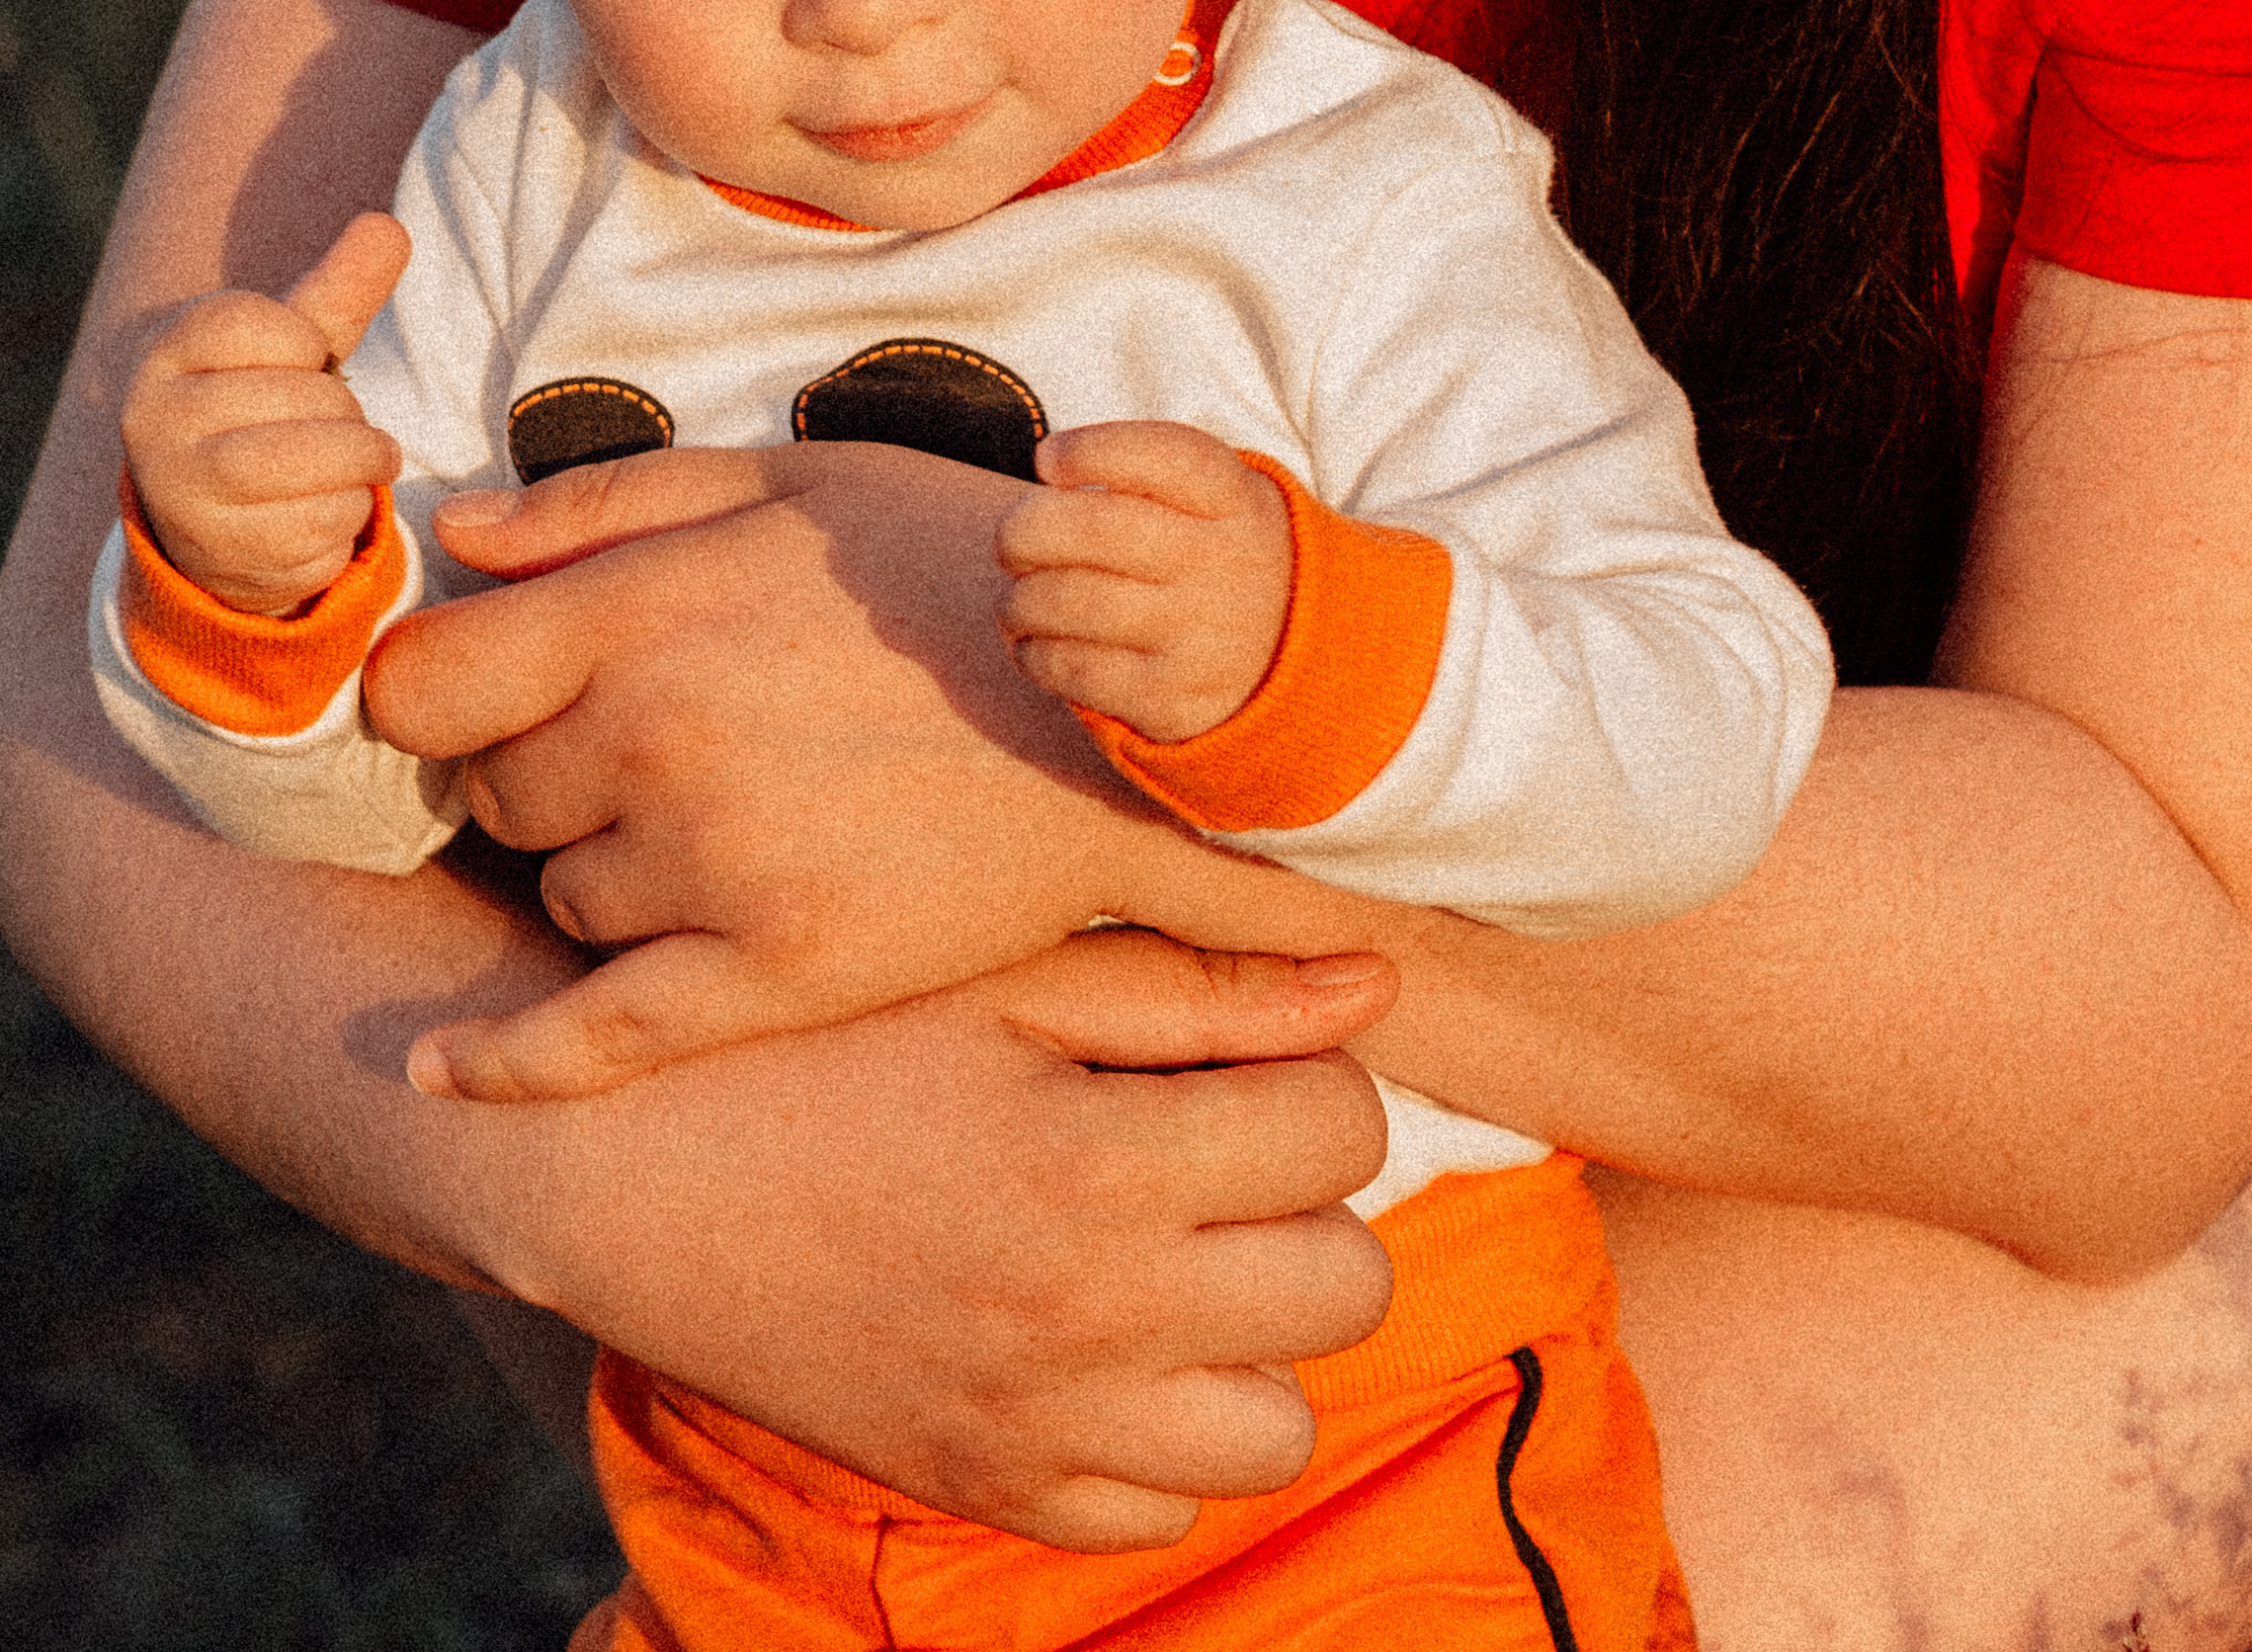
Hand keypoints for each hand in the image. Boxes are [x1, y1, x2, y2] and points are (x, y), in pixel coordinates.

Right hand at [117, 211, 409, 614]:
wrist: (223, 523)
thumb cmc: (268, 409)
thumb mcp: (296, 347)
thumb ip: (339, 290)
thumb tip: (390, 227)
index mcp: (168, 356)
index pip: (246, 322)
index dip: (303, 341)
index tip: (306, 359)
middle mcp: (155, 423)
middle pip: (288, 396)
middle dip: (346, 410)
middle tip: (351, 422)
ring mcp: (180, 496)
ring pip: (298, 466)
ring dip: (358, 463)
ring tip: (368, 460)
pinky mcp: (217, 558)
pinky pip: (309, 531)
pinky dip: (347, 517)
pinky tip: (335, 509)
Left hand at [367, 438, 1341, 1100]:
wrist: (1126, 698)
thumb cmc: (955, 565)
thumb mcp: (790, 482)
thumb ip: (609, 502)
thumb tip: (456, 528)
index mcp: (643, 611)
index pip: (422, 684)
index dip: (444, 691)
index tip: (494, 694)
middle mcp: (655, 737)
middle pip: (490, 796)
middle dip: (536, 775)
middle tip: (638, 749)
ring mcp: (714, 863)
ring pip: (562, 899)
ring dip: (598, 871)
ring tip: (716, 820)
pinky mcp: (780, 970)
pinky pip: (598, 1038)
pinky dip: (506, 1064)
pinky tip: (439, 1068)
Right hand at [497, 926, 1397, 1548]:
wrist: (639, 1178)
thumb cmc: (835, 1043)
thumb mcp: (1009, 980)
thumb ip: (1200, 986)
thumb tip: (1375, 986)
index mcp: (1103, 1161)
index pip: (1344, 1129)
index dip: (1307, 1078)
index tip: (1229, 1065)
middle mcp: (1092, 1314)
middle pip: (1348, 1284)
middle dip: (1302, 1208)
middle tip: (1209, 1159)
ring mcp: (1044, 1426)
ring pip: (1282, 1426)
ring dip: (1254, 1339)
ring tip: (1170, 1258)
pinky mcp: (993, 1494)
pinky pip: (1165, 1509)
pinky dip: (1158, 1434)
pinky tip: (1094, 1341)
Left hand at [997, 422, 1295, 740]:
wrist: (1293, 663)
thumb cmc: (1217, 557)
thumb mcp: (1217, 499)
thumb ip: (1148, 473)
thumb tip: (1049, 470)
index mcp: (1237, 502)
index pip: (1161, 456)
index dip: (1090, 449)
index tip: (1048, 458)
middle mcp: (1225, 566)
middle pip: (1096, 530)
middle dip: (1024, 530)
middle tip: (1009, 543)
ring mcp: (1202, 638)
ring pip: (1069, 603)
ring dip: (1017, 602)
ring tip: (1015, 603)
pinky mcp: (1174, 701)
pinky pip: (1073, 670)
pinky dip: (1033, 654)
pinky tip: (1033, 645)